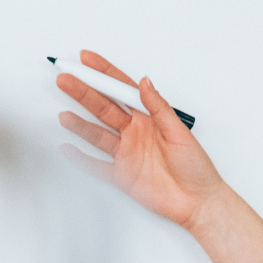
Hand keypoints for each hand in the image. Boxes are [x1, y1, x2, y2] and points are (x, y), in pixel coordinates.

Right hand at [56, 51, 225, 231]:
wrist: (198, 203)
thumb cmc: (196, 168)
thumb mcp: (179, 133)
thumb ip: (159, 107)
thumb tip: (144, 82)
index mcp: (150, 119)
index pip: (123, 91)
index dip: (104, 74)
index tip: (86, 59)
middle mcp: (135, 133)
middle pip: (104, 108)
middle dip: (84, 93)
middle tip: (65, 79)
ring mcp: (126, 154)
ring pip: (97, 135)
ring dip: (80, 124)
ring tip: (64, 115)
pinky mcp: (122, 176)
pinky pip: (96, 165)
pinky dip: (80, 158)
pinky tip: (67, 148)